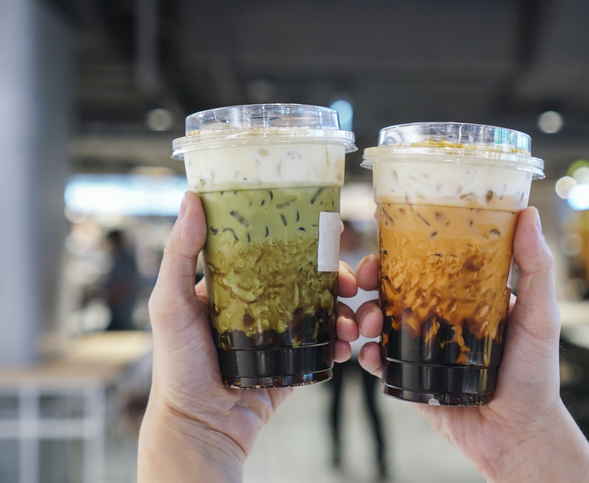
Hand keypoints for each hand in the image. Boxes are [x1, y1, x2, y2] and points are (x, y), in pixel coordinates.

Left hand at [138, 191, 358, 481]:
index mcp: (232, 286)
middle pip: (306, 279)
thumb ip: (179, 254)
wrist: (200, 427)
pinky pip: (324, 346)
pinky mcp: (292, 362)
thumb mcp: (170, 303)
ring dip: (344, 312)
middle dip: (335, 278)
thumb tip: (192, 199)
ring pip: (321, 311)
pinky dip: (341, 344)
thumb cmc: (178, 365)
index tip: (328, 238)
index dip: (302, 242)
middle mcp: (258, 305)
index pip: (272, 252)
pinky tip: (348, 346)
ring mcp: (277, 334)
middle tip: (351, 283)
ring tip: (353, 323)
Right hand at [356, 207, 588, 481]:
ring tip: (366, 323)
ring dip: (363, 312)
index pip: (428, 256)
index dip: (401, 240)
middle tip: (366, 276)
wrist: (519, 434)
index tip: (381, 224)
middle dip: (372, 274)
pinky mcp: (409, 375)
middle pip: (394, 282)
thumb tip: (528, 213)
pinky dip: (367, 353)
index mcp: (464, 292)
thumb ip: (535, 267)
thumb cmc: (536, 373)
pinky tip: (369, 353)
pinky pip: (379, 359)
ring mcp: (421, 344)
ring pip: (378, 316)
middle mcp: (438, 313)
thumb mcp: (540, 315)